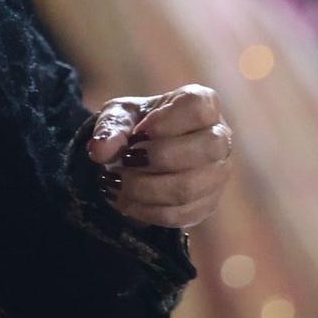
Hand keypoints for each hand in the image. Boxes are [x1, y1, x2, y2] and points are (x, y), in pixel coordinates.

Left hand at [85, 85, 232, 229]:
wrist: (139, 155)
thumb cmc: (135, 125)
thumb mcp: (118, 116)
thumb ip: (109, 128)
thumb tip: (99, 150)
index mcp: (202, 103)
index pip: (198, 108)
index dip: (167, 122)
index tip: (138, 132)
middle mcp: (219, 137)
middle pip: (207, 149)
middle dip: (158, 158)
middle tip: (125, 160)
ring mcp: (218, 173)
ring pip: (190, 187)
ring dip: (145, 189)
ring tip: (117, 183)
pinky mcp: (208, 203)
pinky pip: (181, 214)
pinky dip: (147, 210)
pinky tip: (126, 200)